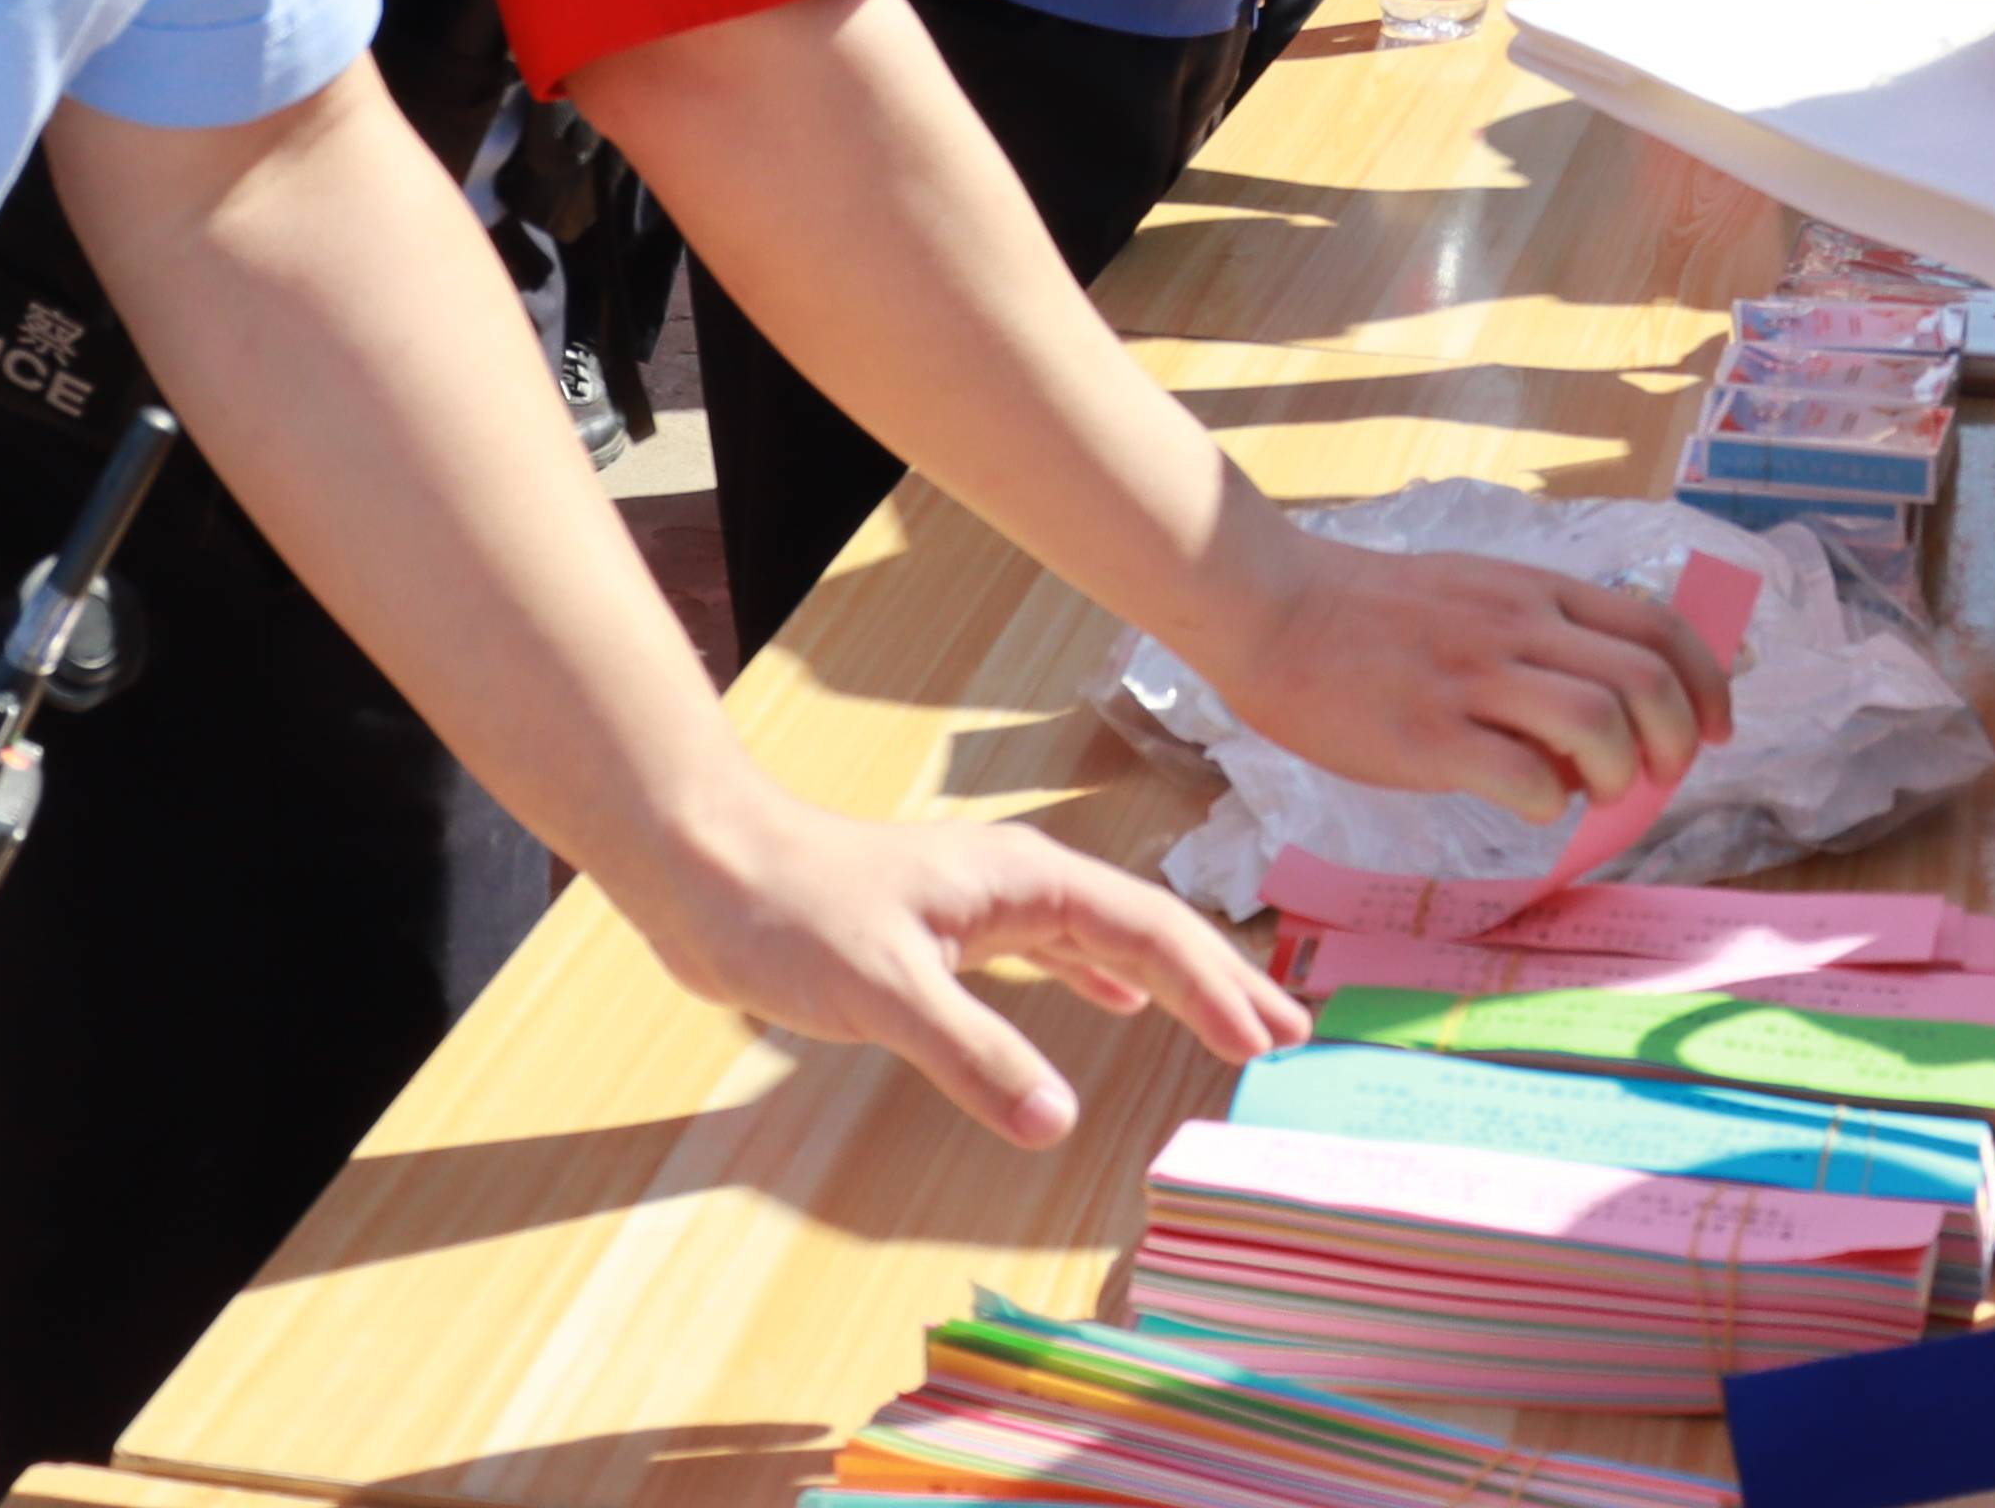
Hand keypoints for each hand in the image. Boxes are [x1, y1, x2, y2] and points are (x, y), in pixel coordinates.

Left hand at [623, 783, 1304, 1145]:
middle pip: (1147, 930)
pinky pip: (1058, 954)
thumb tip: (1058, 1124)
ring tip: (1232, 1025)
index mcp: (1024, 881)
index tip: (1270, 1040)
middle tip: (1288, 1036)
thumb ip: (975, 1055)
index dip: (1215, 986)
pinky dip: (1104, 982)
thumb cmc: (790, 914)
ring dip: (1171, 984)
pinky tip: (1118, 1012)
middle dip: (1219, 982)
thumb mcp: (888, 991)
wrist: (705, 871)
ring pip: (1107, 942)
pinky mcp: (948, 933)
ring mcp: (985, 906)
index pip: (1149, 933)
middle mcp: (1018, 883)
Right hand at [1206, 533, 1735, 820]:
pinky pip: (1523, 780)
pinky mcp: (1429, 734)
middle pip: (1646, 684)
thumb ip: (1540, 631)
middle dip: (1675, 745)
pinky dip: (1546, 805)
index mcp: (1537, 593)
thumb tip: (1602, 705)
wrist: (1276, 610)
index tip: (1716, 733)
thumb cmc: (1373, 612)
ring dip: (1616, 777)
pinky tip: (1524, 804)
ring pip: (1599, 728)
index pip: (1660, 630)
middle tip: (1655, 779)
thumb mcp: (1477, 590)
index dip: (1708, 686)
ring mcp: (1475, 679)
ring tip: (1589, 794)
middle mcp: (1519, 627)